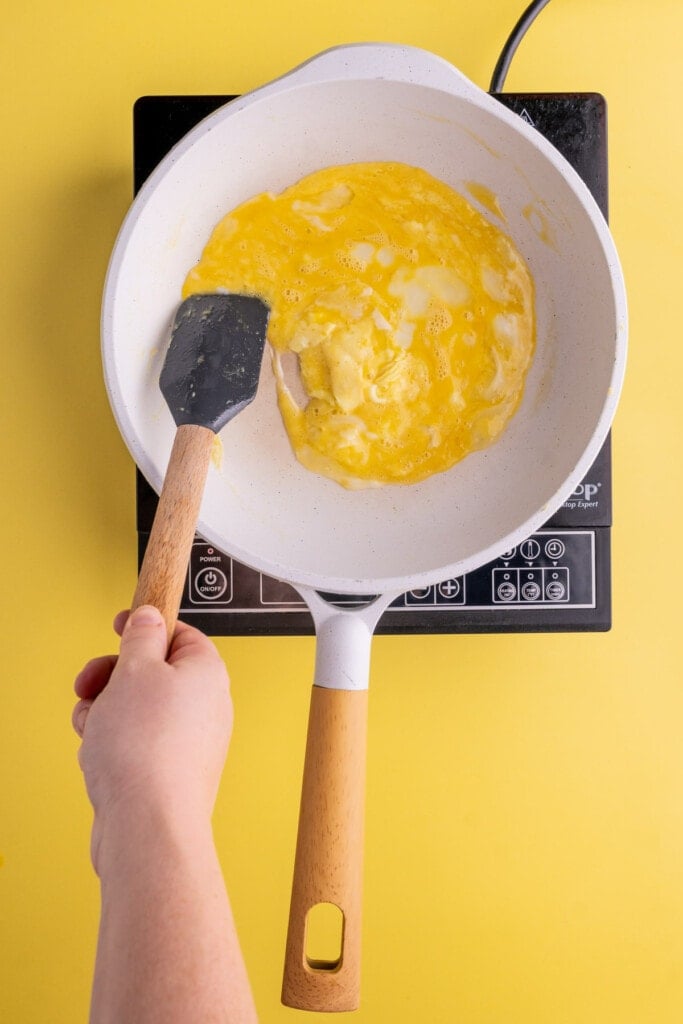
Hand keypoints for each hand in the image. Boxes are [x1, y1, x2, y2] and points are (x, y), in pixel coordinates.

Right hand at [73, 606, 232, 872]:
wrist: (147, 823)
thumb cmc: (146, 749)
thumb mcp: (134, 669)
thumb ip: (141, 637)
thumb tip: (149, 618)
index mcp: (207, 672)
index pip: (181, 634)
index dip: (147, 627)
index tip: (120, 626)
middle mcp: (206, 707)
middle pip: (154, 673)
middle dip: (114, 676)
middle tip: (93, 683)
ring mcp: (189, 742)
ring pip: (137, 710)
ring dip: (106, 712)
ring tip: (94, 726)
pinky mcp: (169, 772)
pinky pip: (136, 744)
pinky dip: (112, 744)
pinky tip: (98, 754)